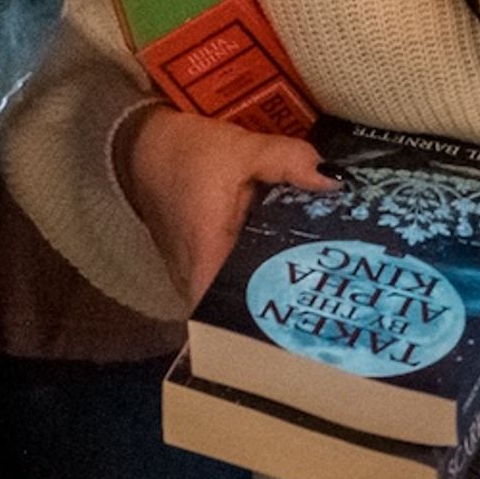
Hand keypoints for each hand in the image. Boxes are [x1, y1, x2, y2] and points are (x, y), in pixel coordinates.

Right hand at [118, 102, 330, 304]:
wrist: (144, 148)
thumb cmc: (188, 154)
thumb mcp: (242, 150)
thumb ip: (289, 162)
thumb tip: (333, 180)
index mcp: (206, 260)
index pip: (235, 322)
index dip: (272, 330)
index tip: (314, 323)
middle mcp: (194, 281)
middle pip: (243, 315)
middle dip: (287, 308)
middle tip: (335, 298)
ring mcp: (192, 278)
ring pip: (237, 300)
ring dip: (273, 291)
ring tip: (324, 282)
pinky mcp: (195, 268)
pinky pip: (230, 283)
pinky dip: (258, 274)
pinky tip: (291, 260)